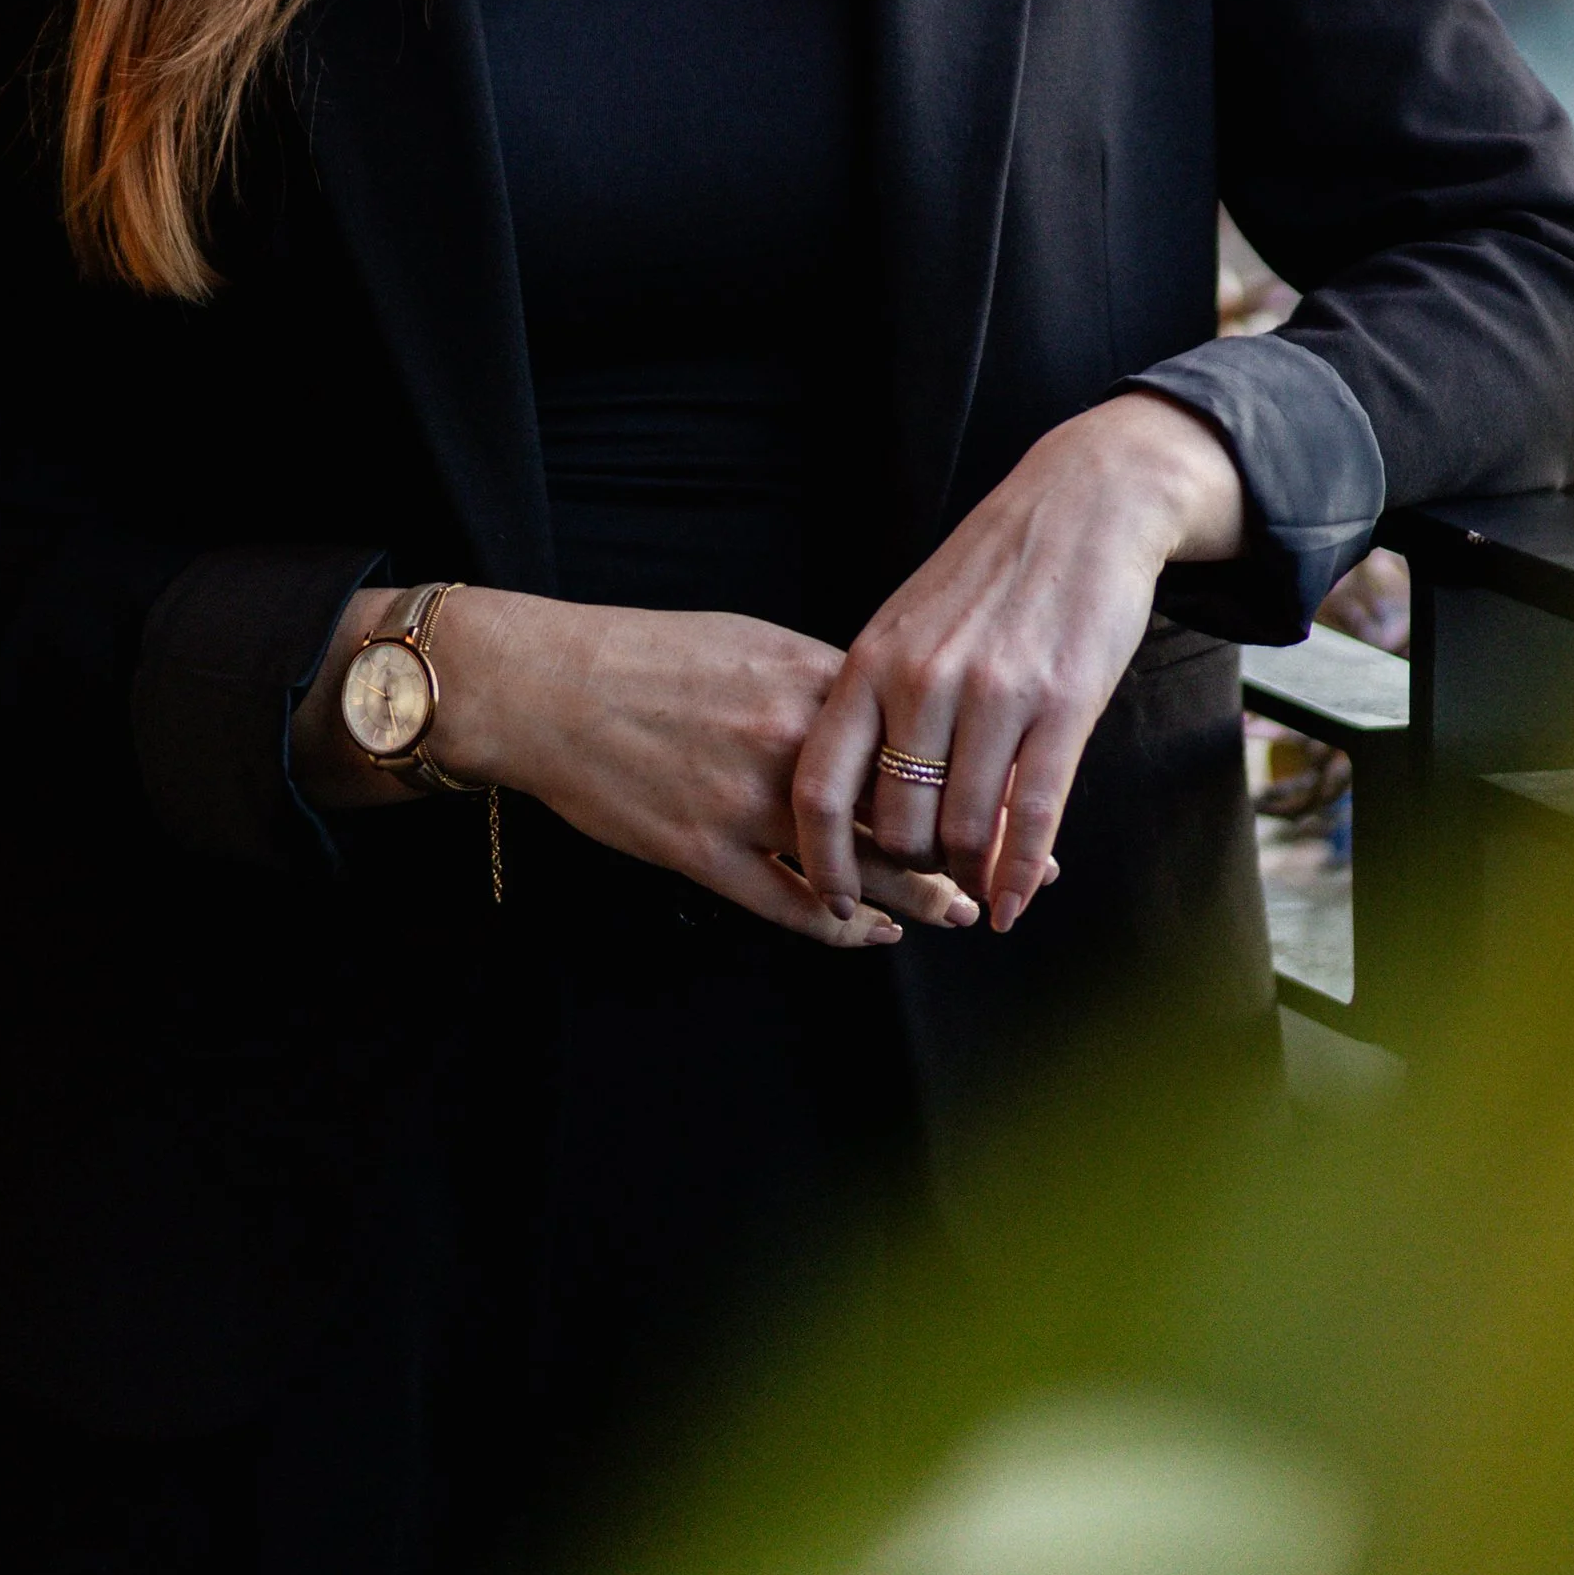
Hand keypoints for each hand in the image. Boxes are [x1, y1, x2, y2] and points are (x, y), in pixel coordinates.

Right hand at [294, 587, 979, 946]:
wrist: (551, 685)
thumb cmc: (648, 656)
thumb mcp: (746, 643)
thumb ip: (817, 679)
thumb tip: (879, 709)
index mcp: (805, 682)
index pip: (912, 736)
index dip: (971, 769)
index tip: (1018, 786)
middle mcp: (788, 743)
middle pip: (902, 808)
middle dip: (967, 842)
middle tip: (1022, 866)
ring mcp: (746, 804)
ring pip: (858, 866)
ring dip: (919, 896)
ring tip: (964, 910)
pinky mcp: (703, 853)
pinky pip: (789, 904)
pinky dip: (840, 926)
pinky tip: (872, 932)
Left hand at [791, 392, 1244, 934]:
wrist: (1081, 506)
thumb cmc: (989, 573)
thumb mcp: (908, 624)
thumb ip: (881, 702)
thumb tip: (861, 799)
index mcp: (871, 661)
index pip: (820, 784)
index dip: (821, 858)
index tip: (834, 898)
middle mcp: (923, 680)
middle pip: (897, 822)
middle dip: (912, 871)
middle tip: (928, 888)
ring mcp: (994, 693)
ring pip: (965, 830)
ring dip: (969, 876)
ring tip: (974, 888)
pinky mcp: (1062, 704)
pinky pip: (1033, 816)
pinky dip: (1019, 877)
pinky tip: (1012, 904)